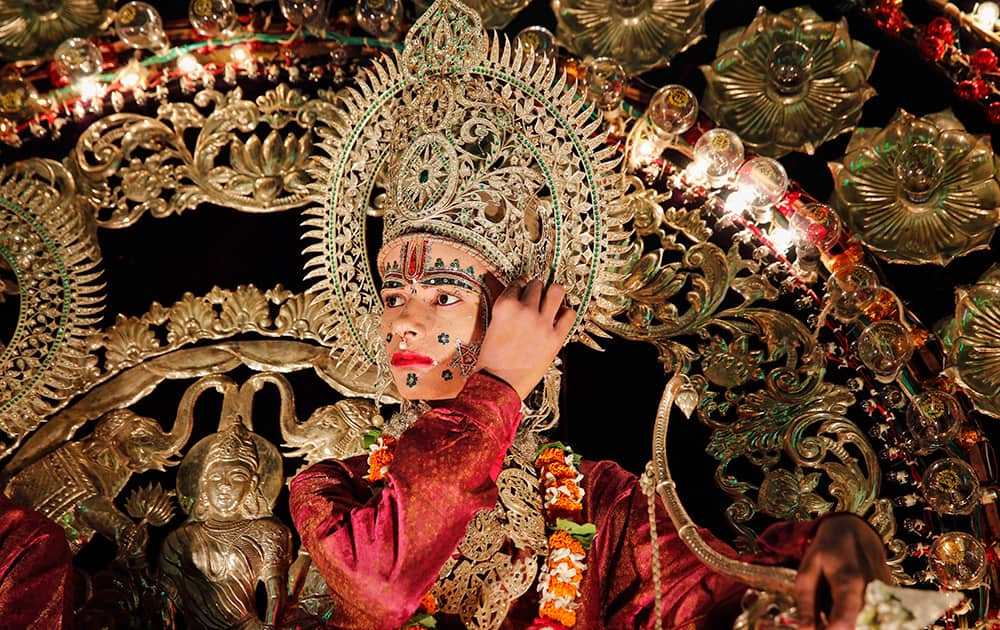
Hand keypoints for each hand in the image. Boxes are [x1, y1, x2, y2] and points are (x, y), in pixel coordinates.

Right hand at [475, 278, 575, 398]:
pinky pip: (570, 314)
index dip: (522, 286)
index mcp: (504, 306)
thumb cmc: (492, 359)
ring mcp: (541, 322)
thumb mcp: (494, 325)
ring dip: (554, 294)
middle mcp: (523, 309)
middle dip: (537, 290)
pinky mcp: (555, 337)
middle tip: (537, 298)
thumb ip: (509, 311)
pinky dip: (566, 313)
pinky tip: (560, 318)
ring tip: (552, 301)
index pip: (518, 283)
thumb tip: (525, 301)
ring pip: (556, 291)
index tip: (525, 288)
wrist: (499, 383)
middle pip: (537, 285)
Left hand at [794, 513, 891, 629]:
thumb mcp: (807, 568)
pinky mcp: (893, 594)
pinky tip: (846, 602)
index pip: (843, 622)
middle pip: (858, 626)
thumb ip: (806, 601)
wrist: (855, 528)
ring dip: (849, 621)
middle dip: (837, 627)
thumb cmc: (827, 548)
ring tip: (833, 604)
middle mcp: (873, 591)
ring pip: (867, 621)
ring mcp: (887, 593)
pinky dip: (859, 614)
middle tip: (822, 618)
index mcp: (848, 583)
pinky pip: (875, 612)